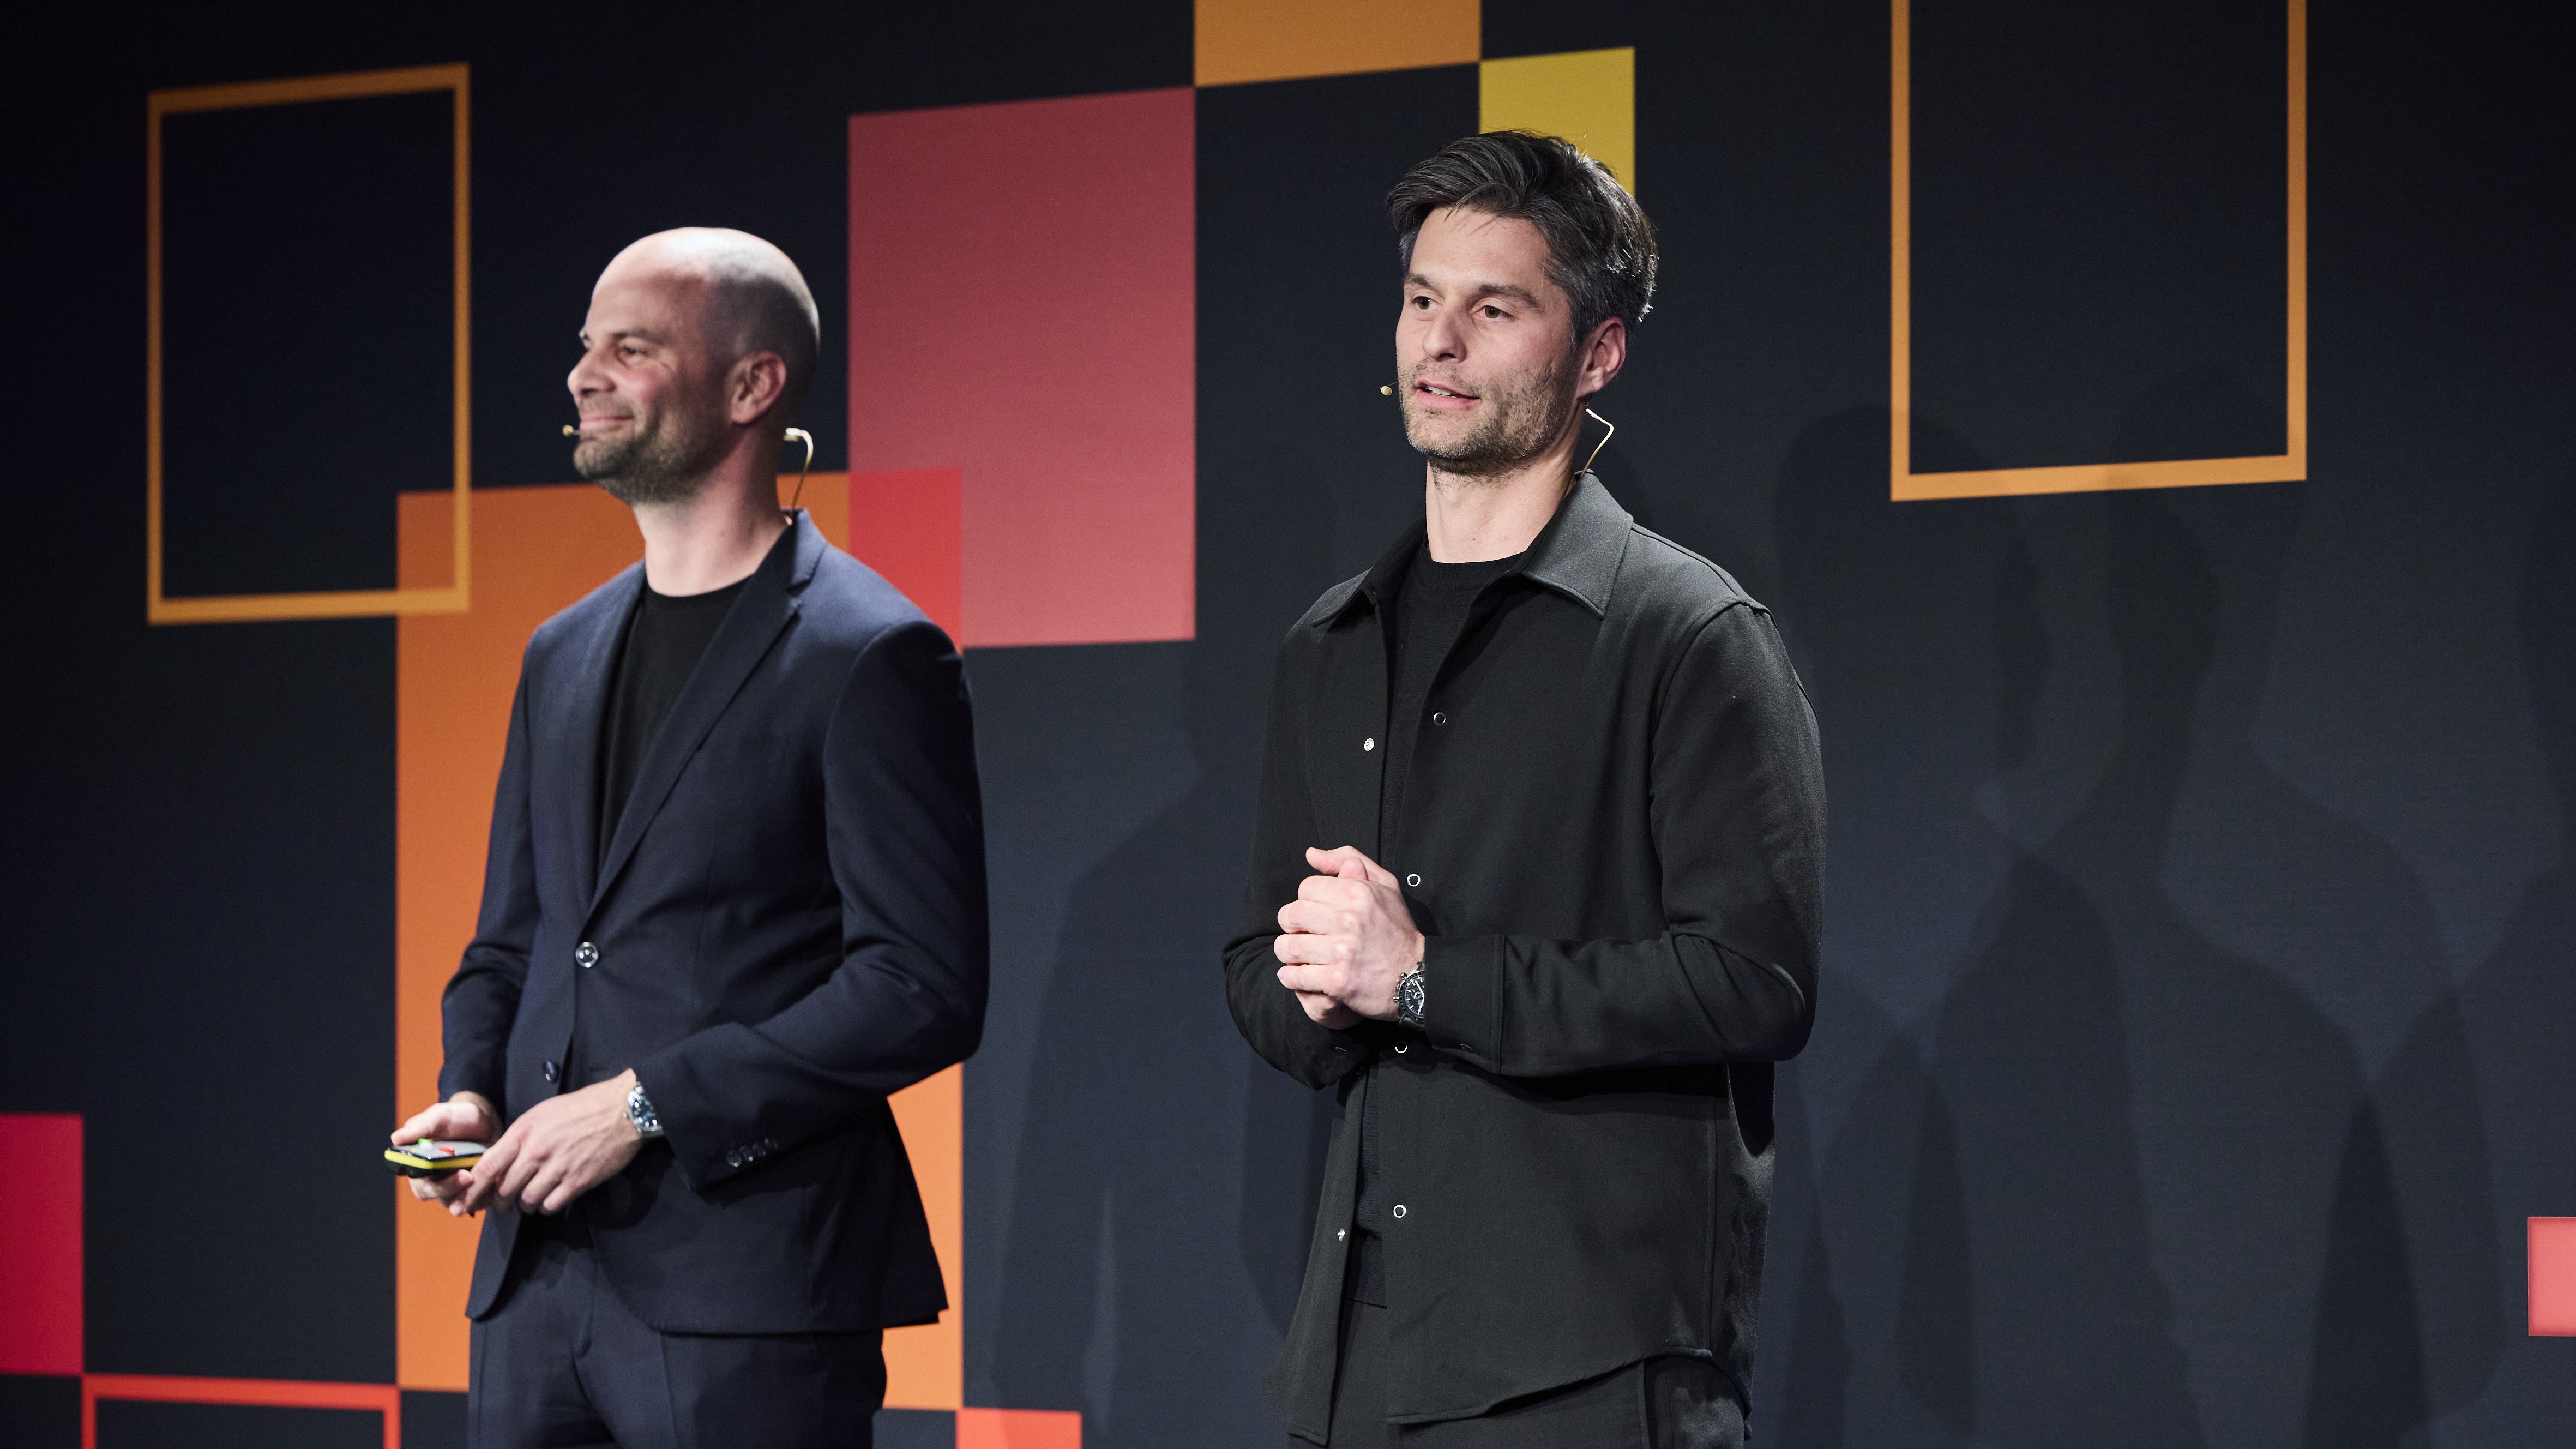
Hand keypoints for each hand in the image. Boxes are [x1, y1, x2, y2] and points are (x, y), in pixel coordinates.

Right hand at [392, 1092, 497, 1217]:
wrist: (484, 1121)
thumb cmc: (456, 1118)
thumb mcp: (441, 1116)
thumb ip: (422, 1126)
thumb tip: (397, 1138)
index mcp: (421, 1169)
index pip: (421, 1187)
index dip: (433, 1185)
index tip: (444, 1174)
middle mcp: (438, 1183)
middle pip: (442, 1197)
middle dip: (454, 1188)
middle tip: (468, 1176)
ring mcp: (459, 1190)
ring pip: (463, 1202)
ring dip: (473, 1190)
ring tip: (485, 1173)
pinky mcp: (479, 1192)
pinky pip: (483, 1199)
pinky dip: (490, 1190)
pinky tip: (498, 1176)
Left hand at [457, 1070, 643, 1216]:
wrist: (622, 1110)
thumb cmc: (582, 1108)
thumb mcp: (542, 1114)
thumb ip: (520, 1137)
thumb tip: (502, 1162)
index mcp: (524, 1131)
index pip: (488, 1166)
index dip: (473, 1188)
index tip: (464, 1200)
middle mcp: (536, 1151)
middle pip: (505, 1189)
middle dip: (502, 1200)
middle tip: (506, 1202)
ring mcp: (557, 1167)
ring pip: (527, 1200)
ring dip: (525, 1204)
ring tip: (531, 1199)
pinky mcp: (577, 1181)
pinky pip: (551, 1205)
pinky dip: (546, 1207)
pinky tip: (550, 1199)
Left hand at [1274, 846, 1426, 1028]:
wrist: (1416, 975)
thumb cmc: (1397, 929)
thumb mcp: (1384, 885)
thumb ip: (1348, 860)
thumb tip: (1312, 854)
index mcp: (1356, 892)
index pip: (1305, 888)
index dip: (1307, 900)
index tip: (1316, 913)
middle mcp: (1347, 919)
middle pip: (1292, 915)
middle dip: (1291, 925)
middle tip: (1301, 934)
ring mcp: (1341, 952)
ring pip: (1288, 947)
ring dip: (1288, 953)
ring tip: (1300, 956)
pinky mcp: (1337, 981)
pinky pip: (1295, 976)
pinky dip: (1292, 977)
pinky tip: (1302, 975)